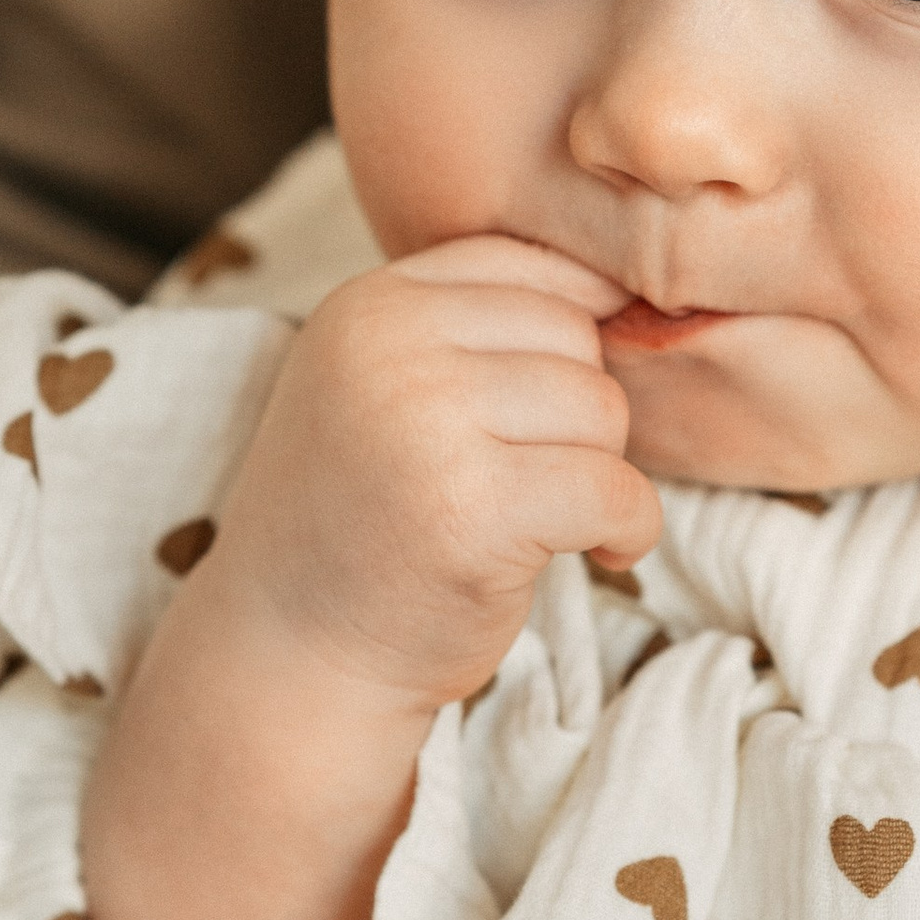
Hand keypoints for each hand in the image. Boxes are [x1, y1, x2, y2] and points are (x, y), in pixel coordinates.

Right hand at [195, 235, 657, 716]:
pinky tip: (596, 553)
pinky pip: (616, 489)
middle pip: (576, 337)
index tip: (537, 417)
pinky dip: (630, 528)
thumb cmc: (364, 522)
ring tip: (544, 521)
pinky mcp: (473, 510)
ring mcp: (427, 425)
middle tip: (531, 482)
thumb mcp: (388, 389)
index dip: (562, 341)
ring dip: (600, 475)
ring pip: (603, 410)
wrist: (290, 654)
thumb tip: (627, 285)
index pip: (525, 265)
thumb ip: (475, 329)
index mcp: (370, 305)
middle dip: (578, 417)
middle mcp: (390, 348)